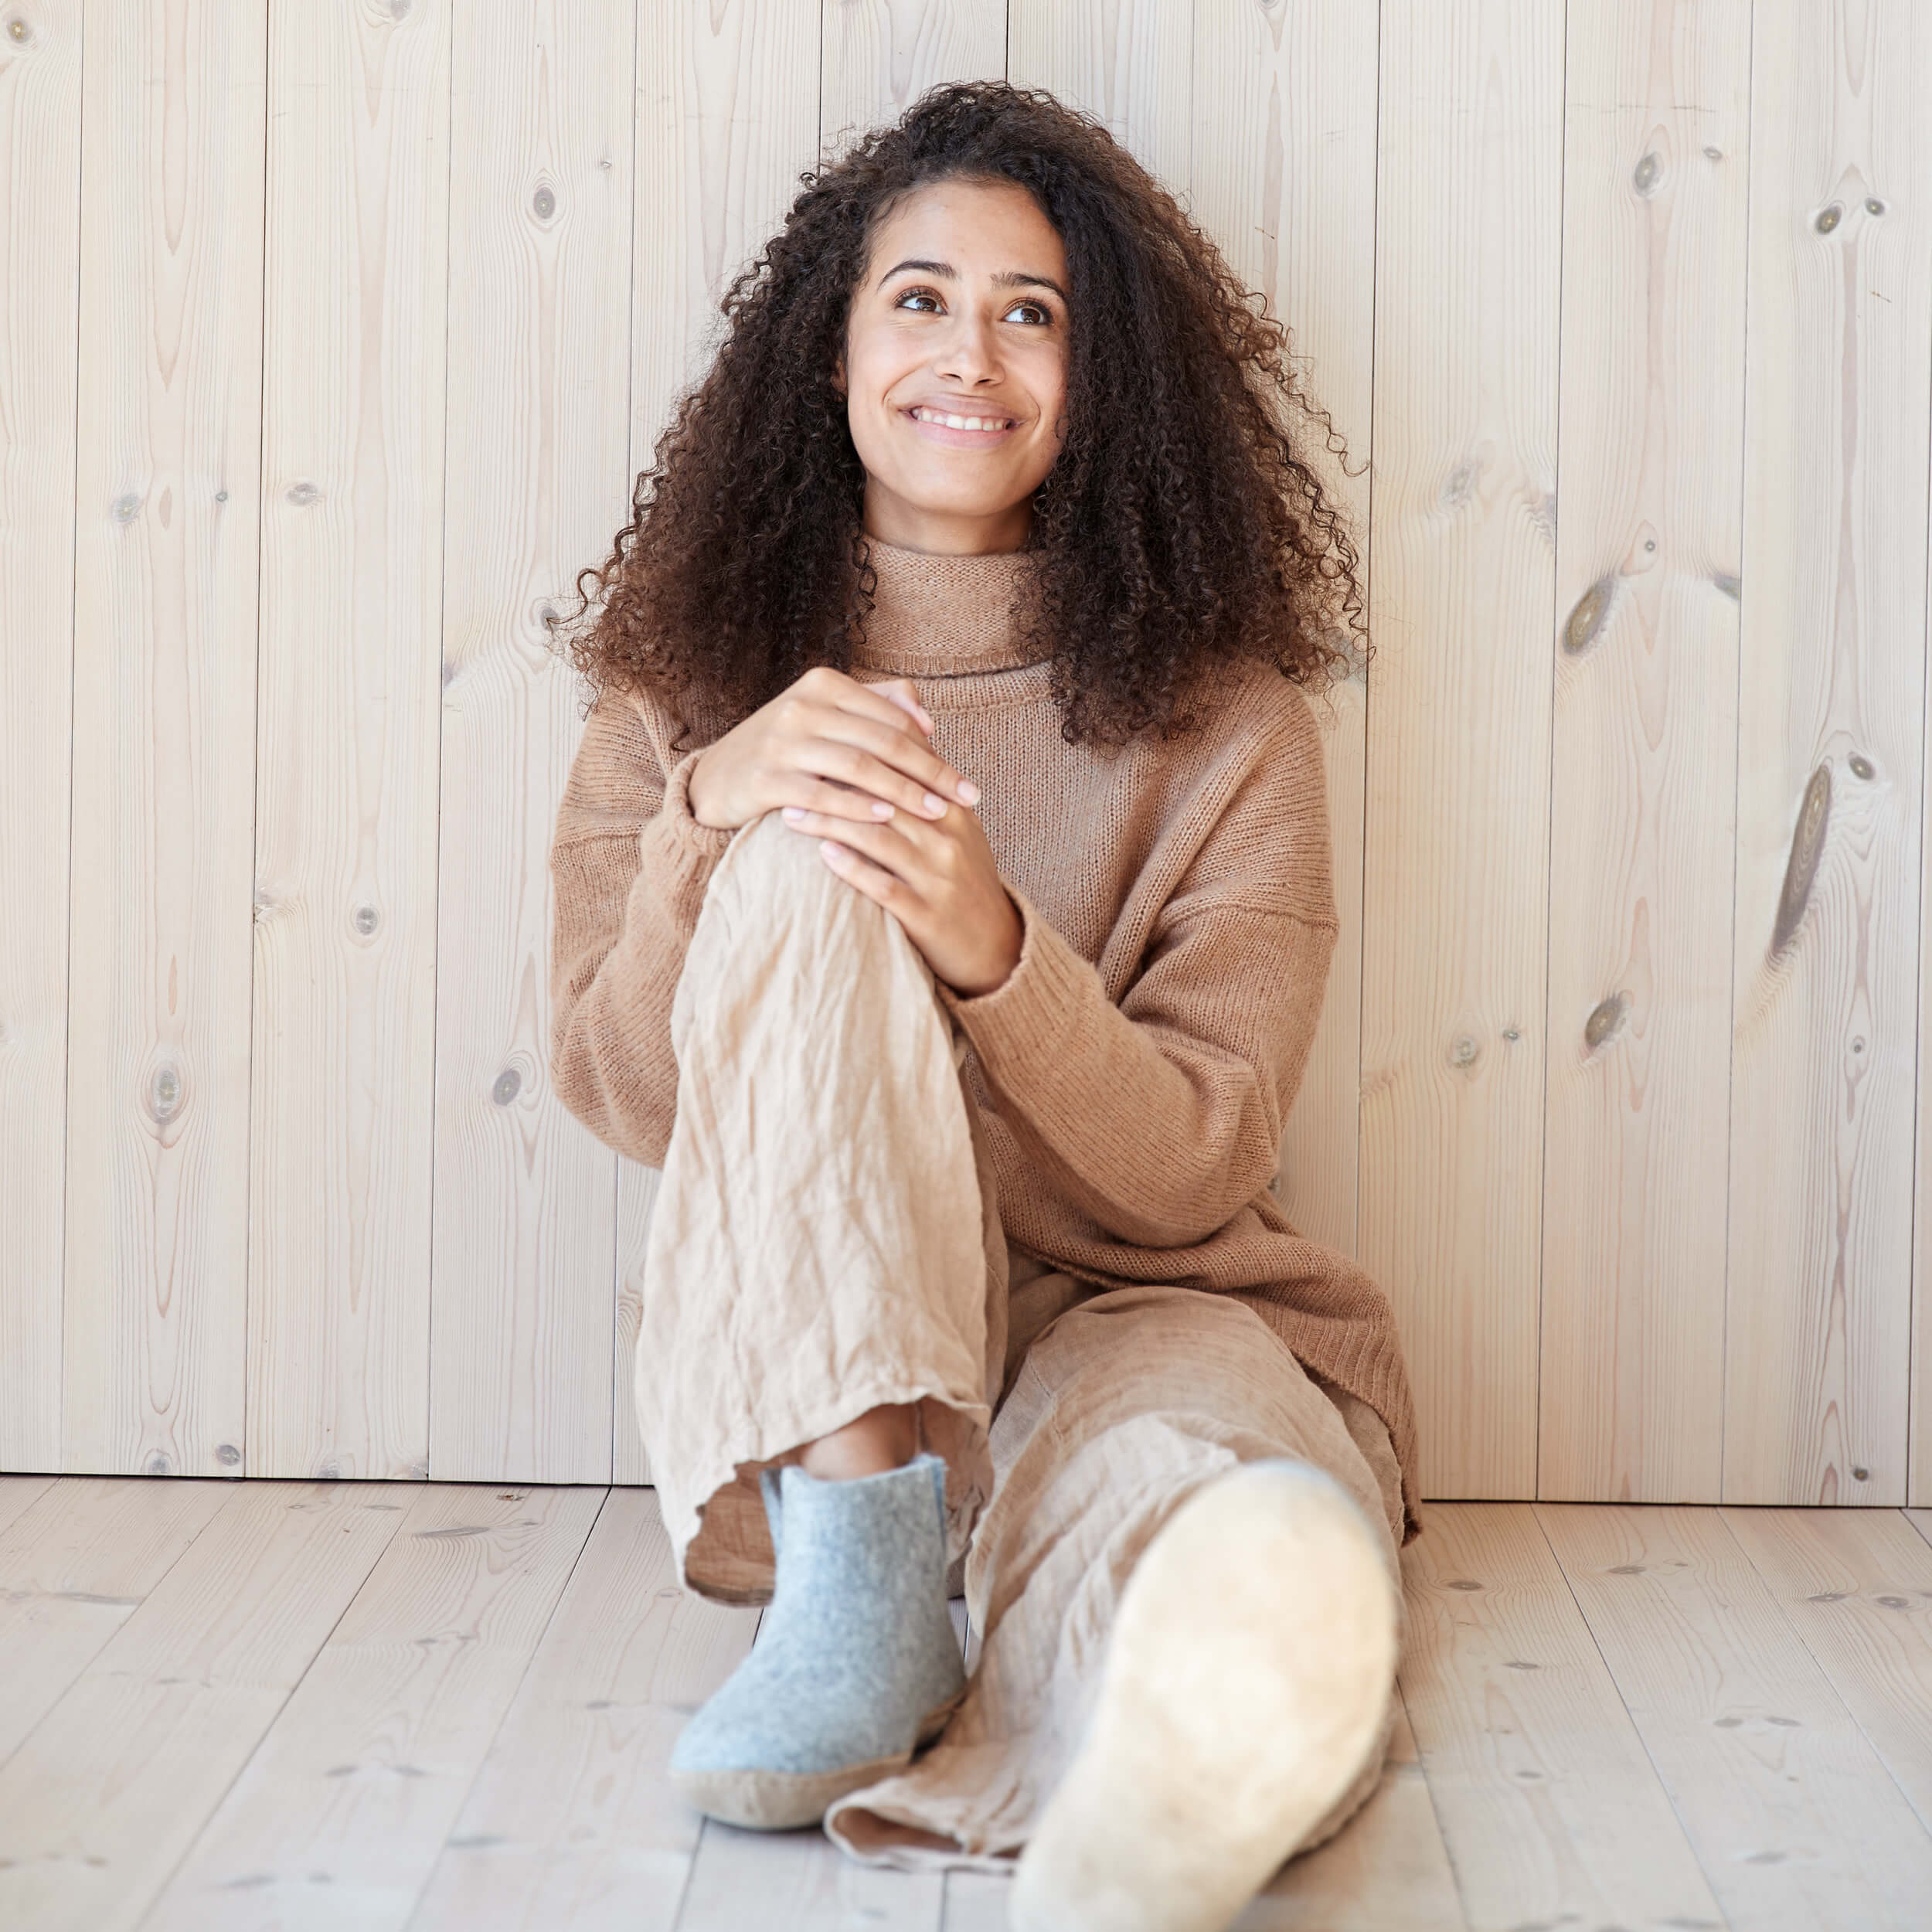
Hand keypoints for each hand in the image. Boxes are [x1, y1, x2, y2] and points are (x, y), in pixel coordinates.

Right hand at [687, 663, 978, 829]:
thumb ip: (876, 705)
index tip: (965, 781)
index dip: (934, 750)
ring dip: (901, 791)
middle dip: (930, 773)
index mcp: (824, 684)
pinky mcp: (765, 777)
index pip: (893, 718)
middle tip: (964, 800)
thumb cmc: (787, 749)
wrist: (718, 778)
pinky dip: (855, 806)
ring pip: (856, 765)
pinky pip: (820, 793)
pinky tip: (885, 819)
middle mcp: (802, 706)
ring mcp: (781, 741)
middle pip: (882, 740)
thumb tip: (926, 714)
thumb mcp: (826, 716)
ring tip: (935, 813)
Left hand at [687, 665, 1021, 997]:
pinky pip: (883, 886)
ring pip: (879, 839)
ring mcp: (938, 879)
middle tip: (790, 775)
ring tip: (790, 814)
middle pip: (887, 799)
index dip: (860, 754)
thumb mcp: (958, 827)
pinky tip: (823, 854)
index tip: (817, 744)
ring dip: (830, 823)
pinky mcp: (926, 916)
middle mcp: (949, 842)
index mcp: (955, 814)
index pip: (906, 771)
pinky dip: (852, 868)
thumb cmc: (964, 877)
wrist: (994, 944)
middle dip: (834, 785)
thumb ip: (928, 786)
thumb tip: (898, 736)